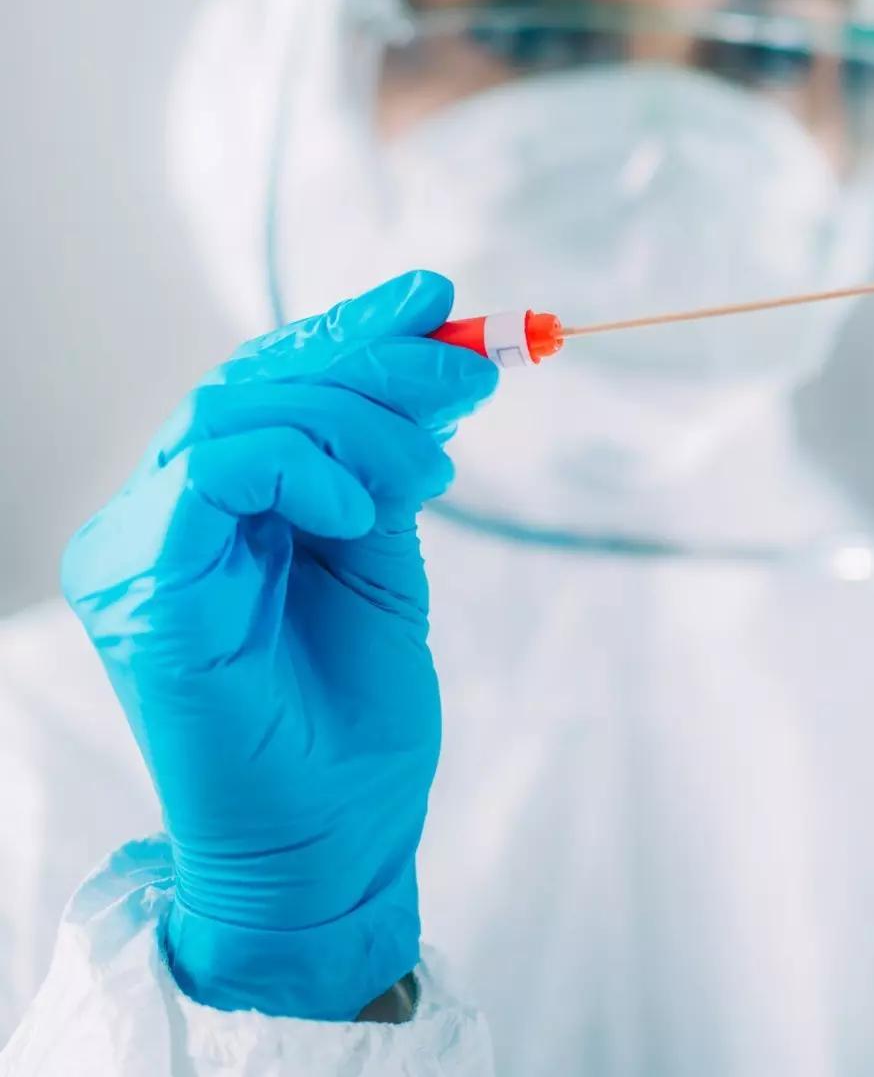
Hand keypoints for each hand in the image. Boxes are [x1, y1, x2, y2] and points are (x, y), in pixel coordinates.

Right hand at [61, 272, 497, 1019]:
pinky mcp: (143, 590)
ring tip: (431, 470)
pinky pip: (212, 474)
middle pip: (254, 383)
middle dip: (374, 362)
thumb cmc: (356, 718)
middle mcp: (164, 518)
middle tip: (470, 374)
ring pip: (236, 411)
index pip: (268, 383)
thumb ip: (389, 462)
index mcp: (217, 508)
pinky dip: (298, 469)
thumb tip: (439, 353)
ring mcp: (140, 551)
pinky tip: (359, 510)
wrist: (339, 839)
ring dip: (357, 419)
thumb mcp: (387, 558)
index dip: (350, 330)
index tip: (439, 297)